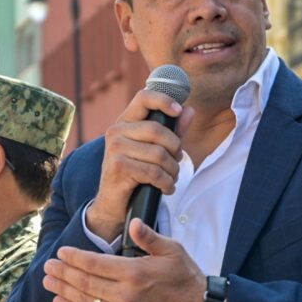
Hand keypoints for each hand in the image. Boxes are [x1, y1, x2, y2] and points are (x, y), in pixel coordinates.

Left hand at [43, 219, 205, 301]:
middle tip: (48, 265)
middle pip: (85, 283)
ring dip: (63, 290)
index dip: (75, 258)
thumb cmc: (186, 277)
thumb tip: (133, 223)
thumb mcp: (173, 250)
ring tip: (48, 281)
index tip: (61, 252)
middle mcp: (126, 296)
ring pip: (85, 301)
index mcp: (135, 273)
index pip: (95, 264)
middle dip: (63, 273)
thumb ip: (149, 237)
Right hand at [86, 90, 194, 240]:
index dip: (163, 100)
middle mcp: (116, 131)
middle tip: (177, 163)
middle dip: (175, 149)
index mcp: (125, 122)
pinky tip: (166, 188)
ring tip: (171, 178)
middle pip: (158, 131)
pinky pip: (154, 172)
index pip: (143, 98)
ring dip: (172, 170)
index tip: (178, 110)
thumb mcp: (154, 150)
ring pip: (159, 154)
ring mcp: (115, 149)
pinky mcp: (118, 167)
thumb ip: (172, 131)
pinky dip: (166, 183)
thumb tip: (189, 110)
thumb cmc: (136, 173)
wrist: (113, 204)